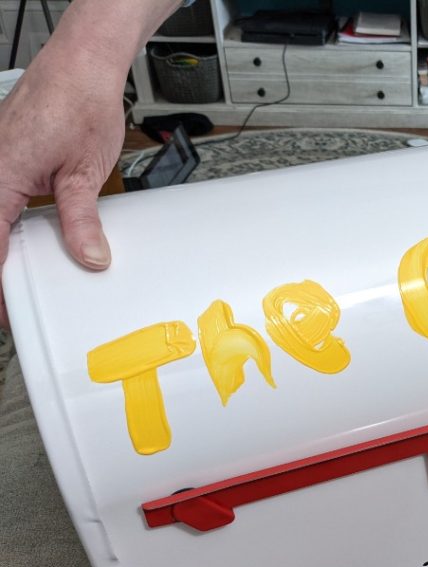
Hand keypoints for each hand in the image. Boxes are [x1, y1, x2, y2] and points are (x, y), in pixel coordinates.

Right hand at [0, 39, 125, 328]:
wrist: (80, 67)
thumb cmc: (80, 105)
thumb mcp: (85, 173)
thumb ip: (81, 220)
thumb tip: (89, 258)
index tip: (6, 311)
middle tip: (8, 304)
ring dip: (0, 247)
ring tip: (12, 280)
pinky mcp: (0, 154)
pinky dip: (3, 224)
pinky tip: (17, 239)